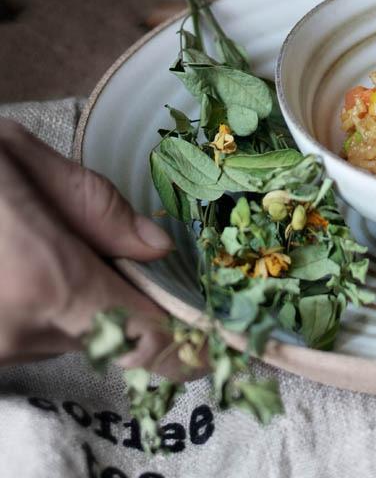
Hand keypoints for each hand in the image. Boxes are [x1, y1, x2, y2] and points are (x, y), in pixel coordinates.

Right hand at [0, 119, 183, 377]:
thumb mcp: (17, 160)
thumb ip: (96, 208)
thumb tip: (157, 247)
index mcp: (45, 278)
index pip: (145, 335)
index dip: (188, 348)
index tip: (218, 350)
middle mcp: (16, 331)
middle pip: (106, 328)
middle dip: (113, 290)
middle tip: (78, 239)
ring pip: (61, 332)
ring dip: (65, 295)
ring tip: (21, 241)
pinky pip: (21, 336)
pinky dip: (29, 306)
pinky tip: (5, 263)